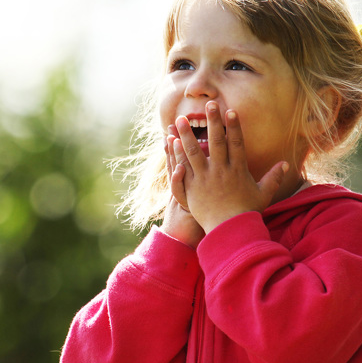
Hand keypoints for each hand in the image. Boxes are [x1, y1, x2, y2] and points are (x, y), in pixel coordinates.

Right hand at [161, 130, 203, 247]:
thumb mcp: (185, 197)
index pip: (181, 157)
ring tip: (170, 140)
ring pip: (176, 171)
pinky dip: (177, 180)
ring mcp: (185, 193)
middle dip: (176, 141)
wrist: (182, 239)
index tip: (173, 128)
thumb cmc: (191, 219)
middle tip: (173, 124)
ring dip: (173, 155)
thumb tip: (187, 167)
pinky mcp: (186, 205)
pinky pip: (178, 190)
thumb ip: (185, 182)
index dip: (177, 143)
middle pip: (178, 158)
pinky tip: (178, 168)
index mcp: (185, 180)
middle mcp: (184, 184)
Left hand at [172, 101, 287, 232]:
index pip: (236, 143)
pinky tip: (172, 142)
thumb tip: (286, 165)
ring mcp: (204, 179)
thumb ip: (273, 178)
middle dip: (212, 121)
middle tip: (209, 104)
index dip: (233, 126)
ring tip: (181, 118)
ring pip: (194, 152)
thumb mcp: (263, 194)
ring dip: (187, 134)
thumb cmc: (246, 213)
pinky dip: (177, 154)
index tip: (230, 110)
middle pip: (216, 142)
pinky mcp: (191, 188)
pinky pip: (183, 167)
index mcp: (238, 171)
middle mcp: (221, 171)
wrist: (229, 232)